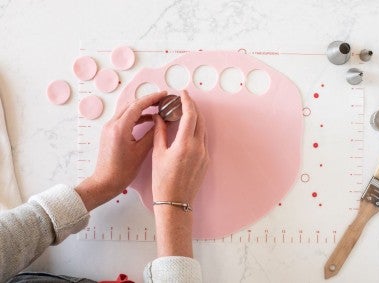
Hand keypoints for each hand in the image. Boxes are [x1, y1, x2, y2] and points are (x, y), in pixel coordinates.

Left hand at [76, 91, 166, 210]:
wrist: (105, 182)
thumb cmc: (122, 171)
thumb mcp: (140, 152)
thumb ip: (152, 134)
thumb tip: (162, 122)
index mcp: (120, 128)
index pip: (137, 106)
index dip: (152, 98)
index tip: (164, 95)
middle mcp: (112, 124)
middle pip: (131, 105)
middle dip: (147, 101)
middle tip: (162, 101)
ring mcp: (109, 127)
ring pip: (127, 110)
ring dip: (142, 108)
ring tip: (157, 109)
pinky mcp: (109, 132)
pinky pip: (124, 118)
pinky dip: (136, 116)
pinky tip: (147, 119)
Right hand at [152, 90, 208, 205]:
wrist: (175, 202)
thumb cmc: (163, 180)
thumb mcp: (158, 154)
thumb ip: (160, 133)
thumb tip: (159, 117)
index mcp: (185, 144)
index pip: (190, 115)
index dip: (187, 101)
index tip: (182, 93)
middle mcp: (198, 147)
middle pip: (200, 119)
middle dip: (193, 107)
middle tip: (184, 99)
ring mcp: (205, 154)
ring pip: (204, 129)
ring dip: (197, 118)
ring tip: (187, 111)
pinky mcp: (207, 161)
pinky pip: (204, 140)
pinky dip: (198, 130)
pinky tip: (190, 129)